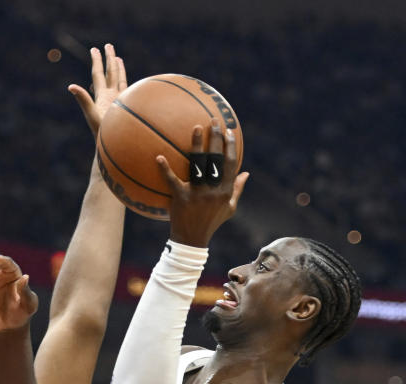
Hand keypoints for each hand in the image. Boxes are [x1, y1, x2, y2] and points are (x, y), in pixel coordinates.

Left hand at [68, 43, 126, 139]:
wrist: (111, 146)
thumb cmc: (101, 132)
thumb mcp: (91, 114)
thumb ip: (83, 99)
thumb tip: (70, 86)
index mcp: (100, 96)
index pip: (98, 74)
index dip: (96, 61)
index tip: (94, 49)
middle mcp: (108, 96)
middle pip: (108, 73)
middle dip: (108, 59)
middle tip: (108, 45)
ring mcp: (117, 101)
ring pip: (118, 80)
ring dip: (117, 69)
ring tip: (117, 58)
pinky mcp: (125, 107)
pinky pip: (127, 90)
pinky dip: (127, 81)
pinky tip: (127, 79)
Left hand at [157, 119, 249, 247]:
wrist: (192, 239)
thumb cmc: (211, 222)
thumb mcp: (229, 208)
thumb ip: (238, 189)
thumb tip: (247, 173)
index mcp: (225, 191)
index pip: (231, 164)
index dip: (230, 146)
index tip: (228, 131)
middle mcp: (213, 190)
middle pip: (217, 159)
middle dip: (216, 138)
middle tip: (213, 121)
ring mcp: (197, 194)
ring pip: (198, 165)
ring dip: (197, 145)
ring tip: (196, 128)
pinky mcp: (181, 198)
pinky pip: (172, 181)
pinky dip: (165, 169)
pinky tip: (158, 156)